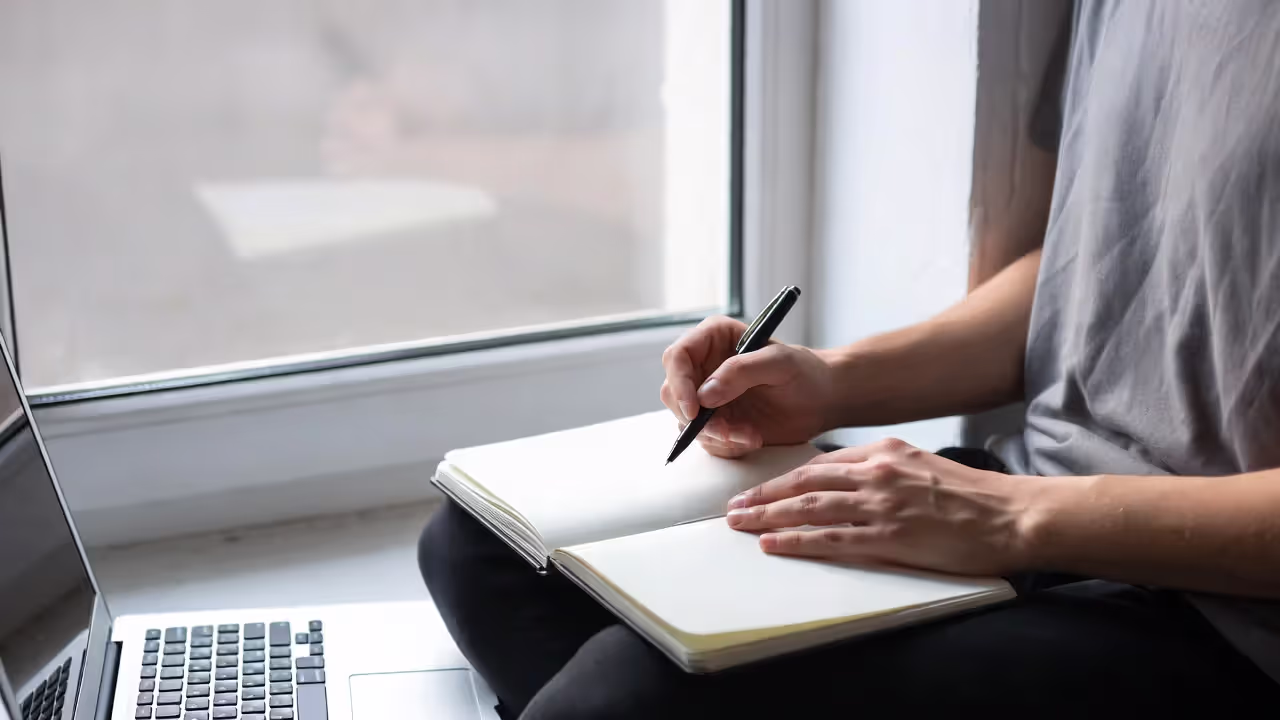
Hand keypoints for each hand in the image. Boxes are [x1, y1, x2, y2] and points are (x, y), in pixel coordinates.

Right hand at [660, 316, 833, 457]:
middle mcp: (703, 366)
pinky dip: (727, 445)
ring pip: (687, 422)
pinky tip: (753, 437)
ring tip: (752, 434)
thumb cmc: (806, 372)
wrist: (822, 401)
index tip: (694, 410)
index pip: (677, 358)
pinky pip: (705, 439)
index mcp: (713, 338)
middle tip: (730, 431)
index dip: (679, 384)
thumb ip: (741, 371)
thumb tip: (704, 394)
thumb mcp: (780, 363)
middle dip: (698, 419)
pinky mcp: (716, 421)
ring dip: (717, 435)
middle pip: (673, 393)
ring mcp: (707, 396)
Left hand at [724, 438, 1041, 575]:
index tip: (760, 488)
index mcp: (883, 452)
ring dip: (768, 516)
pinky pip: (831, 538)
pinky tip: (773, 544)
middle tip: (734, 506)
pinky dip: (797, 541)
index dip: (784, 478)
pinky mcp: (889, 537)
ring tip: (740, 524)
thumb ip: (883, 470)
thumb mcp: (921, 465)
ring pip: (809, 508)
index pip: (819, 464)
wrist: (1011, 515)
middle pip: (804, 483)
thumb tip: (849, 482)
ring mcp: (880, 505)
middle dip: (764, 495)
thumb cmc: (972, 497)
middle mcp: (876, 473)